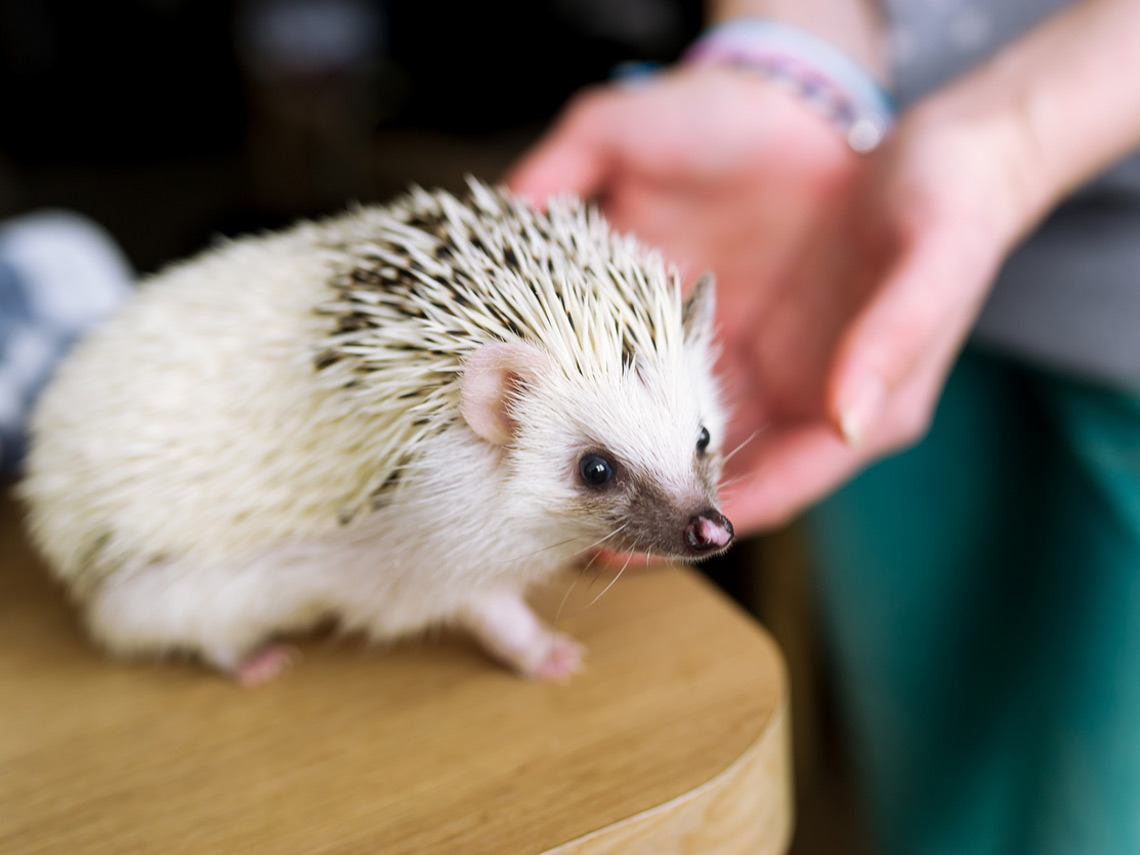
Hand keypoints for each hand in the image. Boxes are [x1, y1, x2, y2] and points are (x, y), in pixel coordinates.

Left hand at [507, 67, 1031, 535]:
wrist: (942, 148)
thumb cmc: (956, 207)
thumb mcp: (935, 264)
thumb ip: (894, 339)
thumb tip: (848, 419)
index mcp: (860, 413)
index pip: (772, 491)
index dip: (700, 522)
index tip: (630, 547)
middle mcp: (806, 400)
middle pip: (717, 471)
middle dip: (645, 499)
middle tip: (569, 517)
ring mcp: (774, 363)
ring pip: (688, 421)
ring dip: (628, 439)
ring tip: (558, 454)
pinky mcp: (748, 322)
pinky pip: (680, 358)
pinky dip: (634, 370)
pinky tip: (583, 368)